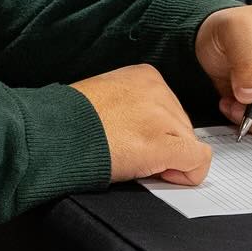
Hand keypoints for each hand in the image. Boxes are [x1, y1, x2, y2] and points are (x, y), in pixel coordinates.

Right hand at [72, 64, 211, 186]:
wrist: (54, 135)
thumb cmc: (70, 122)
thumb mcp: (105, 98)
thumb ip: (133, 108)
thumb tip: (149, 132)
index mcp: (144, 76)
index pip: (169, 110)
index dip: (156, 132)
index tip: (135, 140)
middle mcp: (159, 90)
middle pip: (182, 127)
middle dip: (163, 146)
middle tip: (132, 154)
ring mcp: (164, 116)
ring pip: (189, 145)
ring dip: (167, 160)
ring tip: (133, 160)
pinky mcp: (165, 143)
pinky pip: (197, 161)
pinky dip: (187, 174)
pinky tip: (162, 174)